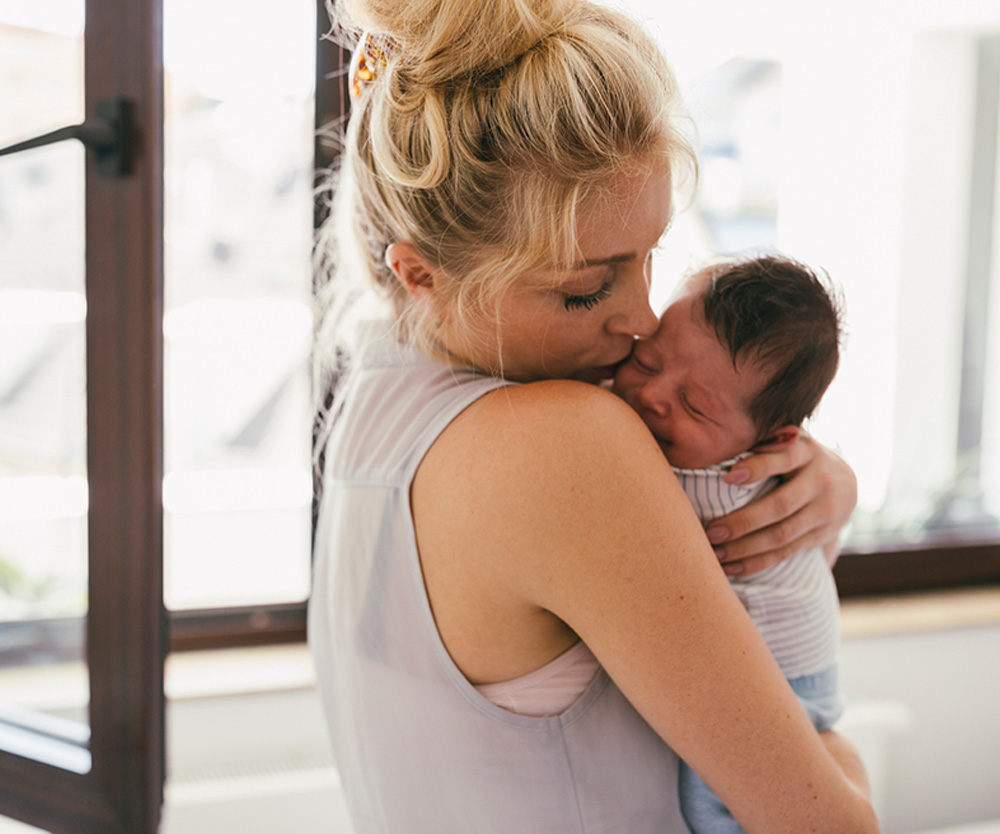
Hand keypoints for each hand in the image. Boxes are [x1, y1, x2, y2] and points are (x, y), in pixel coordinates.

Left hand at [705, 432, 856, 575]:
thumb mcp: (787, 439)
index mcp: (807, 451)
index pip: (784, 458)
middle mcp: (821, 481)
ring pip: (783, 535)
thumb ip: (764, 438)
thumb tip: (724, 436)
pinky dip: (757, 562)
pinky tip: (730, 568)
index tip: (728, 477)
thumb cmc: (796, 456)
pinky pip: (787, 552)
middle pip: (781, 505)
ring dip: (745, 548)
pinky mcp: (822, 535)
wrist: (844, 481)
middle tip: (711, 532)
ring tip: (715, 553)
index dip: (758, 467)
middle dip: (743, 522)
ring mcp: (825, 512)